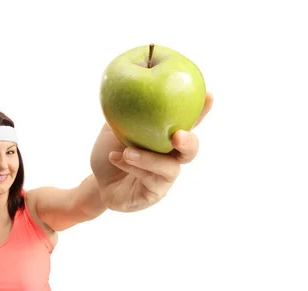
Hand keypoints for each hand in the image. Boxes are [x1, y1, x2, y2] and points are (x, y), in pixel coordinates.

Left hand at [90, 92, 212, 211]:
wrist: (98, 180)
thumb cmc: (111, 150)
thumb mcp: (114, 126)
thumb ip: (124, 108)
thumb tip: (127, 78)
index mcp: (167, 138)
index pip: (189, 123)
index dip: (202, 111)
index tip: (208, 95)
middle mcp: (171, 158)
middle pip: (190, 151)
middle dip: (188, 141)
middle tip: (178, 135)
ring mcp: (164, 178)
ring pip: (168, 169)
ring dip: (147, 158)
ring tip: (127, 151)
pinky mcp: (153, 194)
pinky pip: (148, 181)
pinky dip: (130, 167)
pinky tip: (116, 158)